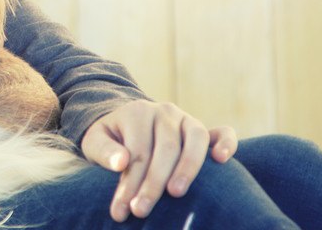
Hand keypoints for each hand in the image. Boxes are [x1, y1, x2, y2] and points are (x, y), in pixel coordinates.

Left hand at [80, 100, 236, 221]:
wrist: (124, 125)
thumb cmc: (111, 140)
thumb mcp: (95, 141)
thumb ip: (103, 151)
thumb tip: (120, 163)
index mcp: (137, 112)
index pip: (137, 152)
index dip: (130, 183)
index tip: (123, 210)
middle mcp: (164, 111)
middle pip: (165, 149)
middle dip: (153, 183)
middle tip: (142, 210)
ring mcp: (186, 119)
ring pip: (194, 139)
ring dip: (188, 168)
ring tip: (176, 193)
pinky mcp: (202, 129)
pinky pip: (222, 132)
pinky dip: (226, 143)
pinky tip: (222, 159)